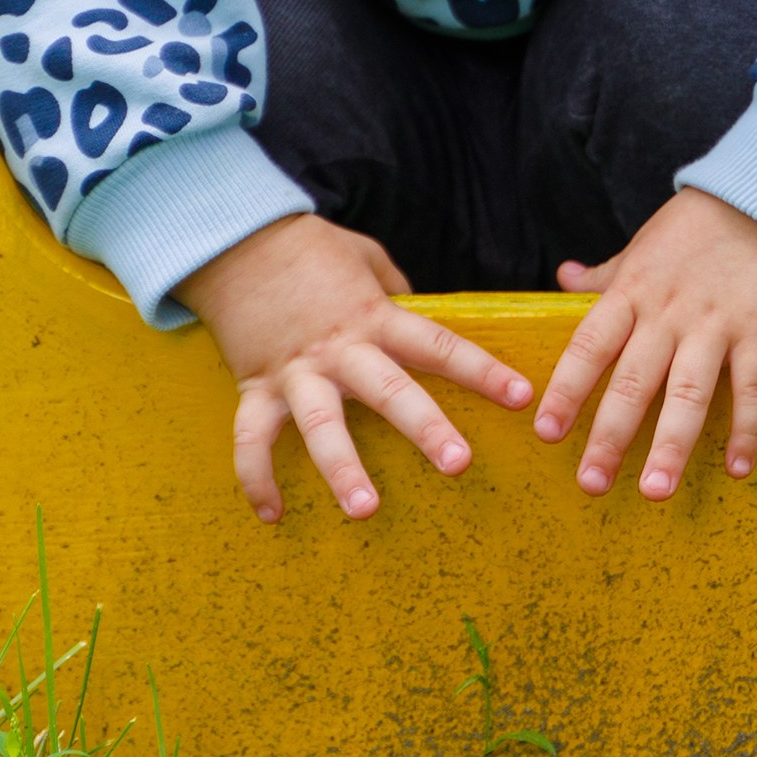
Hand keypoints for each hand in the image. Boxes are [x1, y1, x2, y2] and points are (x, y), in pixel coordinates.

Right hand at [182, 215, 533, 527]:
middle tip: (459, 464)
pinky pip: (252, 439)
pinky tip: (272, 515)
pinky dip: (256, 478)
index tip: (520, 396)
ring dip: (342, 469)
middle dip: (425, 428)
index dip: (482, 370)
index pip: (439, 345)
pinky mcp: (255, 386)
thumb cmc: (309, 248)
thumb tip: (419, 313)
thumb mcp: (366, 259)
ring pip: (320, 426)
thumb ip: (397, 291)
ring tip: (365, 511)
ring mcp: (295, 371)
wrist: (236, 241)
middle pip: (389, 391)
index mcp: (374, 316)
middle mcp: (340, 348)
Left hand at [537, 188, 756, 500]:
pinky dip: (748, 428)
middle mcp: (667, 312)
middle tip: (592, 484)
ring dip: (672, 443)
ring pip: (689, 390)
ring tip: (654, 489)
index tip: (546, 432)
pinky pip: (753, 385)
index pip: (589, 345)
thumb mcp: (641, 248)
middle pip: (633, 379)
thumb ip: (605, 275)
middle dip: (611, 435)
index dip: (566, 389)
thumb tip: (562, 277)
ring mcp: (714, 322)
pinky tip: (738, 468)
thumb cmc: (695, 229)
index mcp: (632, 293)